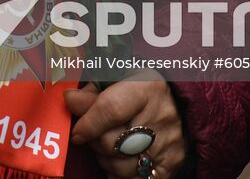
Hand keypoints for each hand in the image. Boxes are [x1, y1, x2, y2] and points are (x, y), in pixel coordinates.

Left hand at [66, 75, 185, 177]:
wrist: (180, 106)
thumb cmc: (141, 91)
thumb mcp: (119, 80)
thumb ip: (93, 92)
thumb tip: (69, 100)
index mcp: (147, 88)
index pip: (111, 110)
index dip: (88, 124)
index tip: (77, 132)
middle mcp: (161, 116)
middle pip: (113, 142)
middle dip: (94, 141)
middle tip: (92, 135)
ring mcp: (168, 143)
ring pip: (121, 165)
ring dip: (106, 158)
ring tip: (108, 145)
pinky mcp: (171, 165)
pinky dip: (120, 174)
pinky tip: (119, 160)